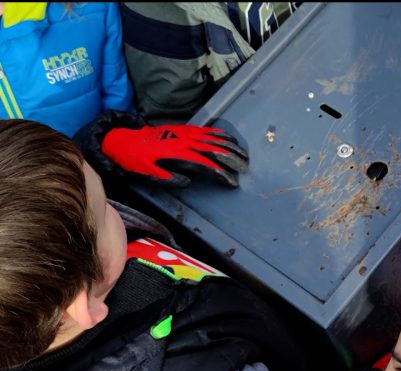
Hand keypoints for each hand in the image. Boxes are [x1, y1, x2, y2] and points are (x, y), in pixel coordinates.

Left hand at [101, 124, 248, 186]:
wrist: (125, 140)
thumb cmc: (137, 160)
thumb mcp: (149, 174)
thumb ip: (169, 178)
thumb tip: (188, 181)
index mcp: (178, 154)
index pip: (205, 163)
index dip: (220, 172)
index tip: (232, 180)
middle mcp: (184, 141)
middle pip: (214, 148)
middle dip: (232, 157)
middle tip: (245, 166)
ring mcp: (185, 133)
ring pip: (212, 138)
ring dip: (229, 145)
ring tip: (243, 153)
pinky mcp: (183, 128)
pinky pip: (205, 130)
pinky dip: (218, 134)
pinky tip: (227, 138)